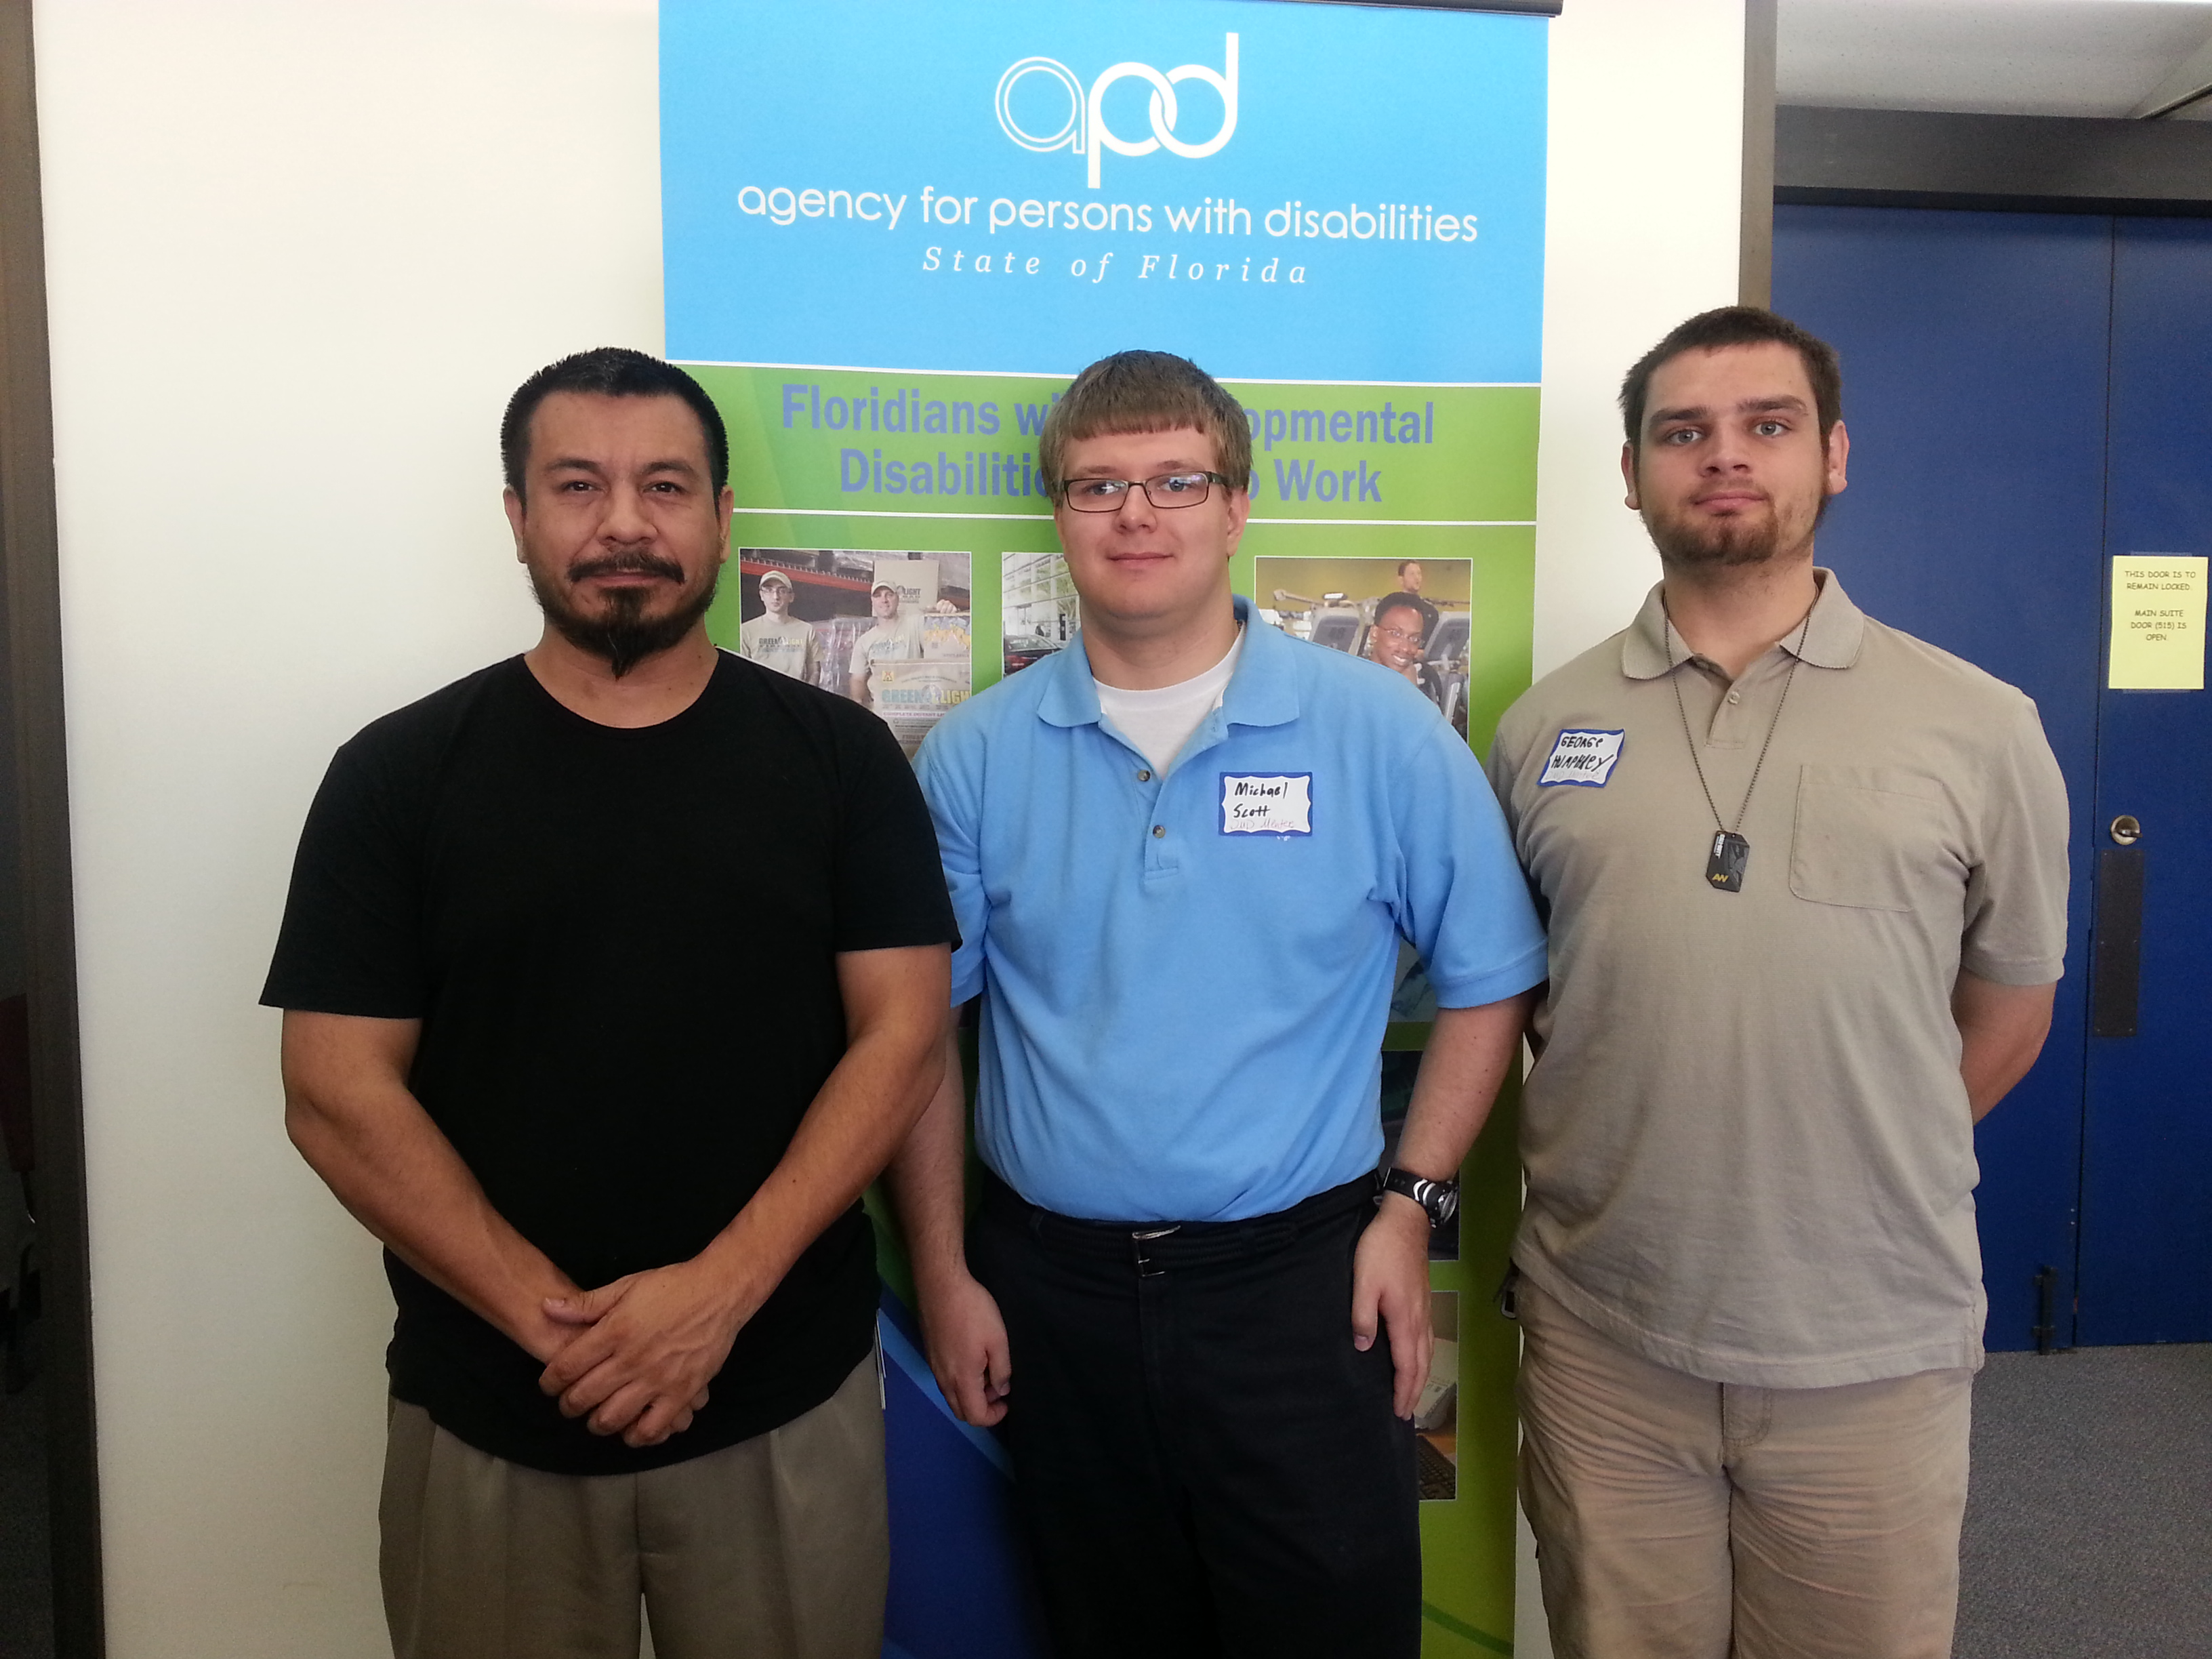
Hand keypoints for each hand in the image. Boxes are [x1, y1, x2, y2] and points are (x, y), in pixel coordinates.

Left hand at [537, 1259, 753, 1447]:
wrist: (719, 1292)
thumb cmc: (671, 1286)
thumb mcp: (626, 1286)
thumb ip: (586, 1303)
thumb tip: (546, 1308)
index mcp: (614, 1331)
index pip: (566, 1367)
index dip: (550, 1382)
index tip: (550, 1385)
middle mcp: (631, 1359)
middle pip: (583, 1397)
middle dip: (568, 1405)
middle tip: (570, 1403)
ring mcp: (657, 1379)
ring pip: (612, 1418)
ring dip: (597, 1423)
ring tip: (597, 1417)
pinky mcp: (681, 1393)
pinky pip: (652, 1428)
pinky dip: (636, 1435)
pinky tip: (632, 1427)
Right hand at [918, 1267, 1011, 1426]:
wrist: (940, 1284)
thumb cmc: (973, 1311)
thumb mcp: (997, 1340)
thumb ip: (1001, 1370)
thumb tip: (1001, 1390)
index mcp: (962, 1379)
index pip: (975, 1416)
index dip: (993, 1416)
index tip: (1007, 1402)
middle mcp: (943, 1379)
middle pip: (960, 1411)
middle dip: (981, 1408)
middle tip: (998, 1388)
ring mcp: (934, 1366)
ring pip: (951, 1396)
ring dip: (971, 1394)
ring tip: (988, 1371)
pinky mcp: (930, 1354)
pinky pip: (945, 1381)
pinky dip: (960, 1381)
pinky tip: (973, 1359)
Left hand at [1352, 1195, 1433, 1419]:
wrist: (1406, 1221)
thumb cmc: (1380, 1250)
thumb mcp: (1363, 1282)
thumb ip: (1363, 1316)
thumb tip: (1365, 1348)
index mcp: (1404, 1319)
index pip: (1407, 1365)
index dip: (1403, 1390)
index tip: (1400, 1412)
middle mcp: (1419, 1319)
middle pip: (1421, 1364)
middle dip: (1415, 1391)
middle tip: (1406, 1414)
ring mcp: (1425, 1309)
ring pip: (1427, 1352)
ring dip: (1421, 1376)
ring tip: (1413, 1394)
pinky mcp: (1424, 1300)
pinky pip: (1428, 1339)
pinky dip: (1424, 1357)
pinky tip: (1418, 1358)